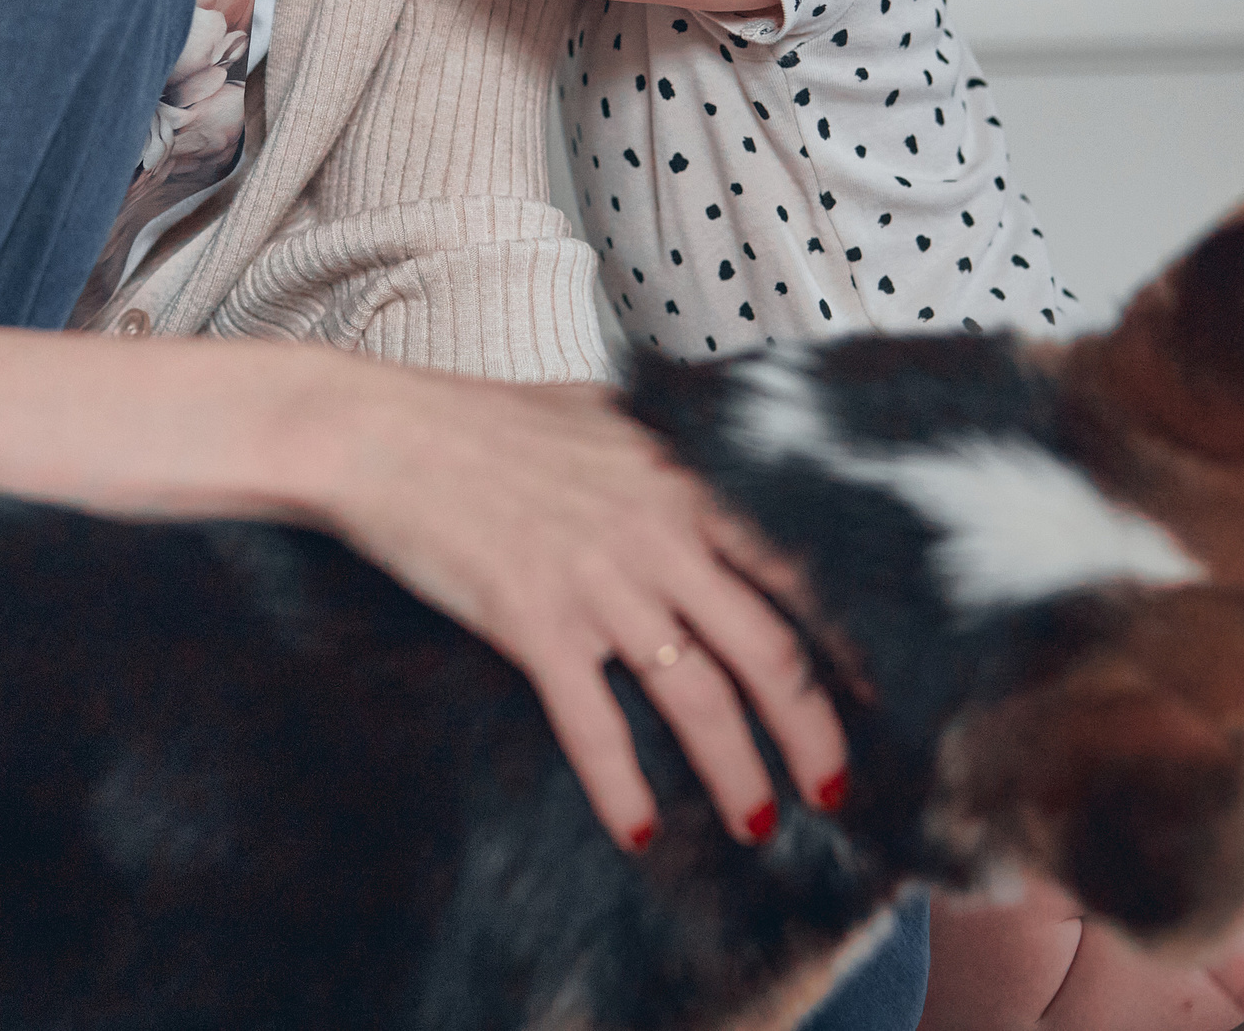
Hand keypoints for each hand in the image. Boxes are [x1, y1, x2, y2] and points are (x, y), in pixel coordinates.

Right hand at [311, 373, 848, 850]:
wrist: (380, 434)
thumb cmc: (475, 421)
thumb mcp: (594, 414)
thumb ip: (655, 451)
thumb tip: (690, 465)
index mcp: (680, 484)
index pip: (792, 576)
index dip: (835, 649)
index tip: (864, 702)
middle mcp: (656, 535)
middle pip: (768, 651)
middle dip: (812, 735)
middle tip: (831, 792)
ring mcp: (598, 581)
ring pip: (698, 697)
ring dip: (737, 773)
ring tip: (754, 823)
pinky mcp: (534, 620)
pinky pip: (595, 724)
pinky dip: (621, 786)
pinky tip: (636, 830)